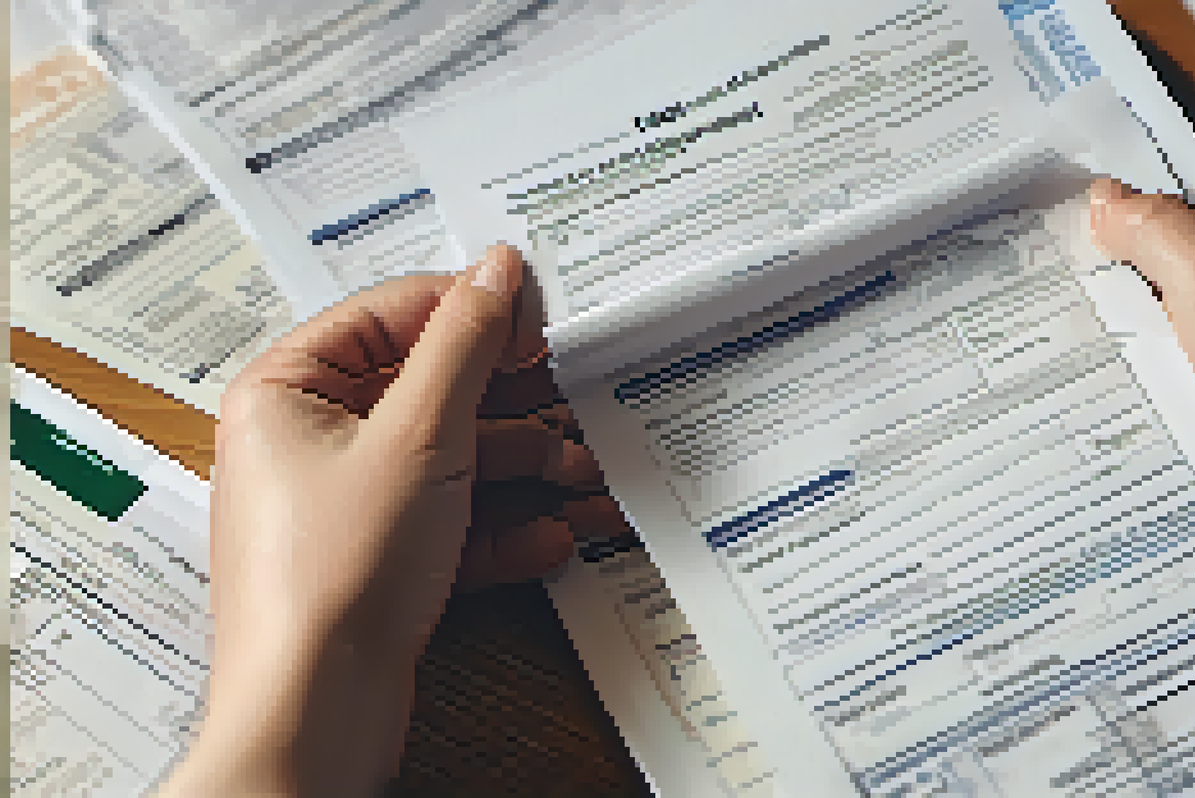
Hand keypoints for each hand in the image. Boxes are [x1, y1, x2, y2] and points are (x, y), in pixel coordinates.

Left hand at [158, 245, 628, 796]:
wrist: (316, 711)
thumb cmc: (333, 575)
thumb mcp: (420, 433)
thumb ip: (464, 343)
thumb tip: (495, 269)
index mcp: (287, 390)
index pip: (389, 314)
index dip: (468, 311)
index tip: (532, 320)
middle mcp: (308, 443)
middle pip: (431, 392)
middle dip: (513, 409)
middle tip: (570, 404)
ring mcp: (345, 507)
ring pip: (450, 463)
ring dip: (524, 472)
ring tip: (581, 481)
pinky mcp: (377, 562)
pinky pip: (449, 525)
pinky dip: (502, 530)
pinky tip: (551, 539)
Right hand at [1087, 177, 1194, 723]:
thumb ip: (1171, 239)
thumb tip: (1110, 201)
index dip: (1133, 231)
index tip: (1071, 244)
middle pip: (1187, 295)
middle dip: (1128, 311)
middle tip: (1065, 321)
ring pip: (1187, 366)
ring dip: (1144, 380)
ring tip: (1088, 384)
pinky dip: (1166, 429)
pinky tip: (1134, 437)